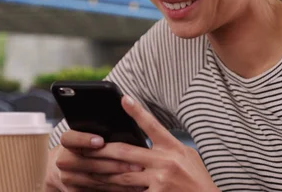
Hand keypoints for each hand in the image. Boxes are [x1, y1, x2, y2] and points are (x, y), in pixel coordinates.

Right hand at [45, 129, 144, 191]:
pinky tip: (133, 186)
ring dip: (121, 178)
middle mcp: (64, 160)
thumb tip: (124, 127)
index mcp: (67, 142)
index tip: (101, 141)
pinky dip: (118, 188)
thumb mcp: (86, 137)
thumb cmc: (83, 148)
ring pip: (97, 179)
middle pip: (89, 163)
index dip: (85, 139)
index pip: (70, 138)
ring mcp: (68, 178)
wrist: (63, 170)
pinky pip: (100, 190)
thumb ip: (99, 134)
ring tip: (139, 174)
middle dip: (115, 164)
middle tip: (136, 164)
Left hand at [84, 96, 220, 191]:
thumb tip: (145, 141)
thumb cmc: (197, 179)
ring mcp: (160, 180)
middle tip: (85, 146)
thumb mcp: (187, 155)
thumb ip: (167, 147)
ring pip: (123, 175)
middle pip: (126, 152)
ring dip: (103, 173)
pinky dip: (118, 191)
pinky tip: (105, 188)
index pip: (152, 125)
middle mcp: (166, 161)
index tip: (124, 99)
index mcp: (173, 147)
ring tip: (87, 170)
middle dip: (103, 150)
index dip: (137, 111)